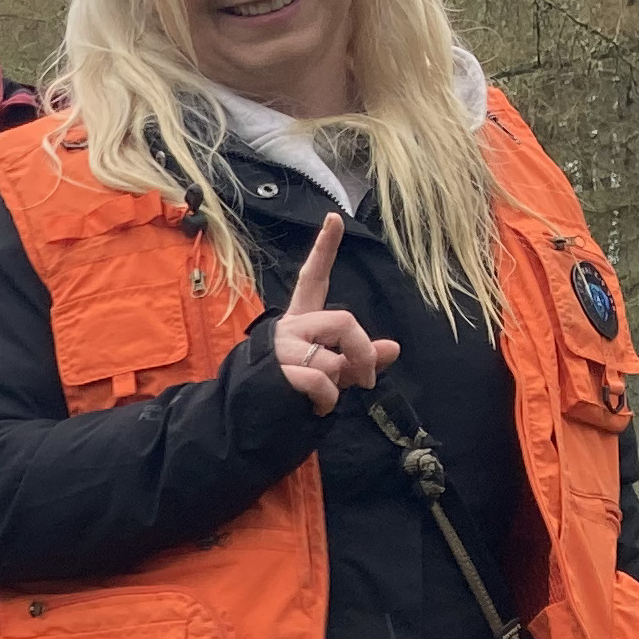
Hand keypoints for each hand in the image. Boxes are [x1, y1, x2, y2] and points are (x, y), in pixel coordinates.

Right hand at [269, 213, 400, 415]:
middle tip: (366, 378)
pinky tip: (319, 408)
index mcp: (301, 322)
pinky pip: (319, 380)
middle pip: (342, 321)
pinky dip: (328, 400)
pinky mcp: (276, 371)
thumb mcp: (331, 373)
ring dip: (339, 385)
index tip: (334, 219)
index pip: (313, 278)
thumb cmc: (291, 392)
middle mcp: (289, 328)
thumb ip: (359, 359)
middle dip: (362, 352)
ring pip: (332, 358)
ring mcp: (281, 349)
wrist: (244, 419)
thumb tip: (393, 348)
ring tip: (326, 398)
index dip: (324, 249)